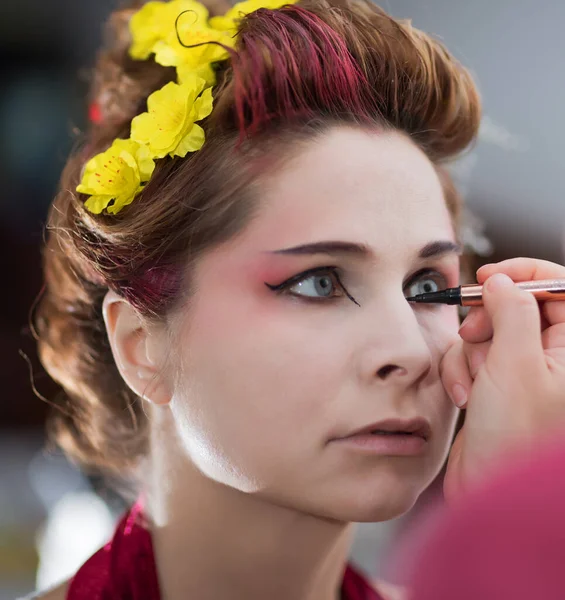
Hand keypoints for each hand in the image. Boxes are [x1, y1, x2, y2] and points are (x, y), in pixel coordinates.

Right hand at [440, 258, 564, 502]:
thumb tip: (500, 282)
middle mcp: (552, 358)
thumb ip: (511, 313)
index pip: (559, 288)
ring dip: (470, 353)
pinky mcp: (495, 386)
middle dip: (488, 318)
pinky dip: (462, 372)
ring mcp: (522, 372)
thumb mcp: (515, 365)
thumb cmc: (515, 438)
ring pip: (488, 332)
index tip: (489, 276)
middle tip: (474, 331)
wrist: (491, 489)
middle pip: (517, 307)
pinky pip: (472, 357)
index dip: (523, 275)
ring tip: (473, 384)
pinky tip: (465, 397)